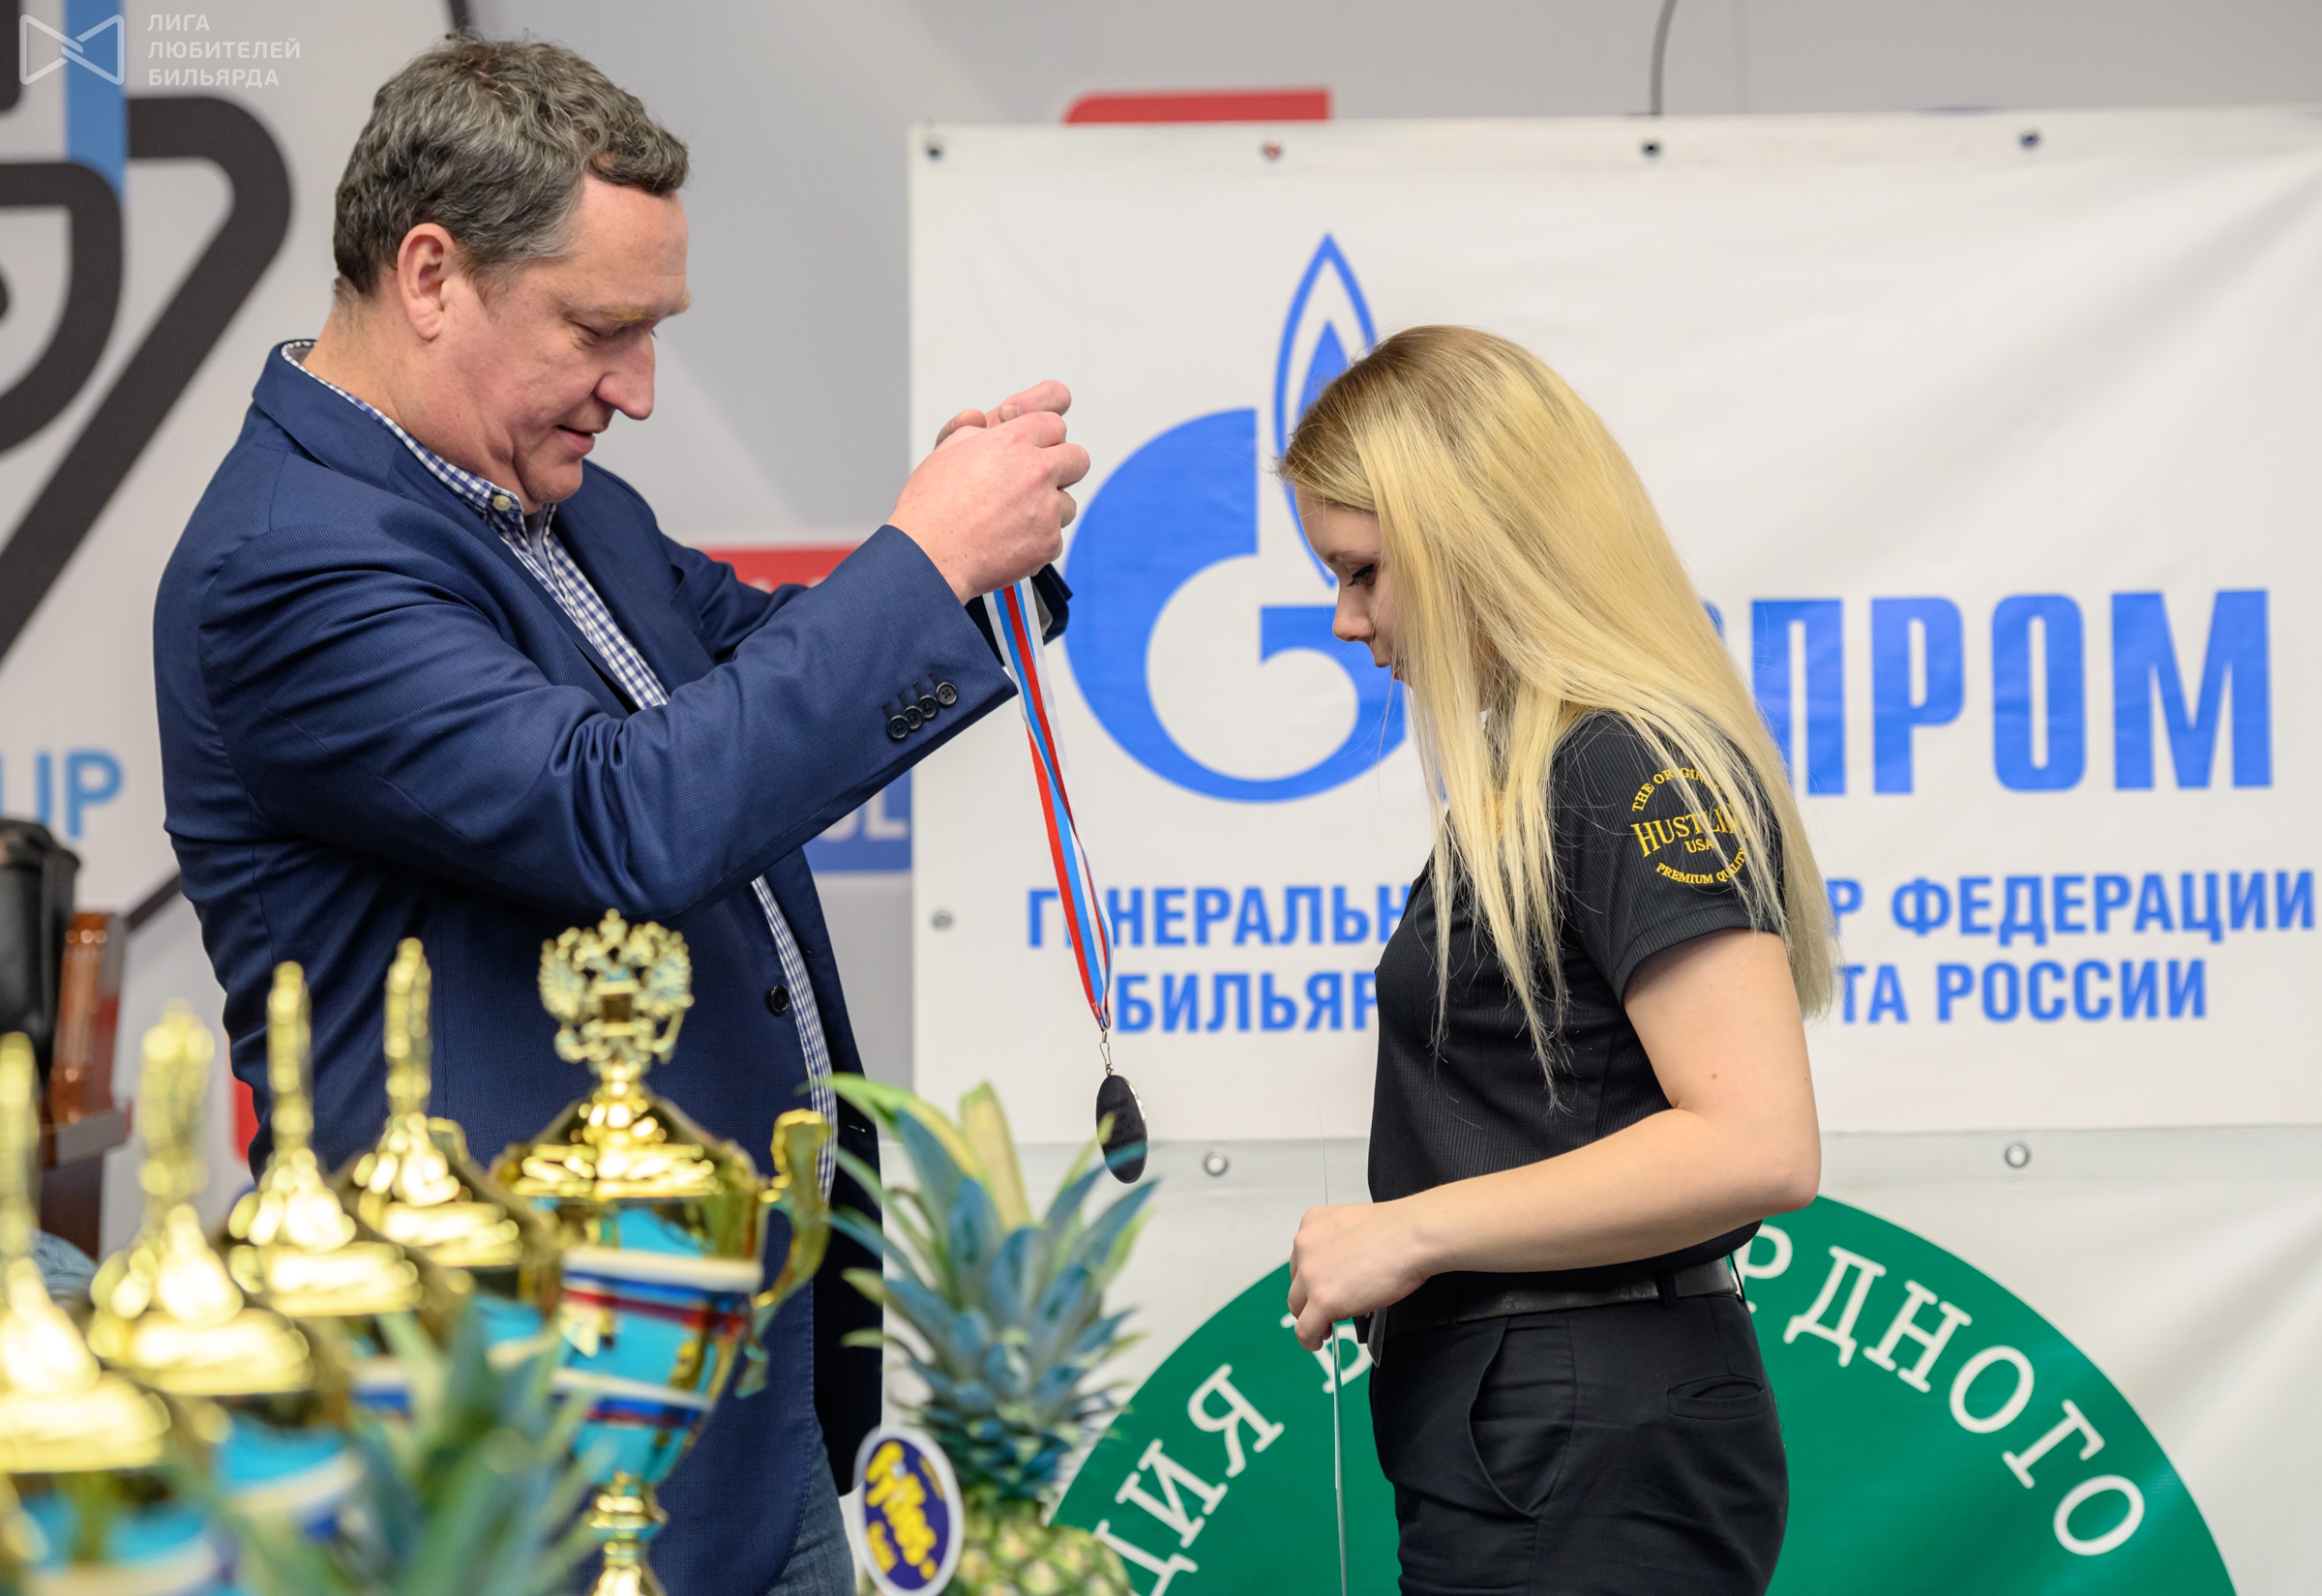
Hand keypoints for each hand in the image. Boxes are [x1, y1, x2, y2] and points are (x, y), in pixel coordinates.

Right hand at [893, 381, 1087, 600]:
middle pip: (1077, 459)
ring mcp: (1046, 508)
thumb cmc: (931, 507)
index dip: (1044, 438)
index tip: (1037, 449)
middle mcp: (1035, 471)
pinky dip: (1038, 541)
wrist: (930, 556)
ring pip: (1068, 503)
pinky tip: (1010, 541)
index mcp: (1012, 442)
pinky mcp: (1048, 542)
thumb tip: (980, 419)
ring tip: (1013, 519)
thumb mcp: (946, 451)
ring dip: (1049, 509)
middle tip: (1040, 482)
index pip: (1054, 424)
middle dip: (1062, 468)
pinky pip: (1056, 537)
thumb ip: (972, 430)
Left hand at [1285, 1200, 1430, 1350]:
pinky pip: (1305, 1329)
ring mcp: (1311, 1274)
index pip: (1301, 1260)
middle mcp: (1305, 1246)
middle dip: (1309, 1300)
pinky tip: (1318, 1342)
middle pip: (1297, 1284)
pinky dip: (1310, 1340)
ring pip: (1297, 1307)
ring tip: (1324, 1329)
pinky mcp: (1322, 1299)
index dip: (1312, 1280)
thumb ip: (1338, 1248)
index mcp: (1313, 1223)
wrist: (1412, 1236)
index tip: (1320, 1289)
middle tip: (1324, 1312)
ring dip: (1310, 1319)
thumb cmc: (1398, 1231)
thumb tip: (1340, 1274)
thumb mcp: (1354, 1228)